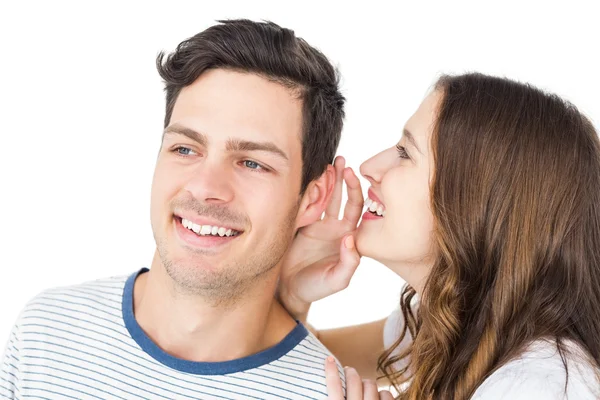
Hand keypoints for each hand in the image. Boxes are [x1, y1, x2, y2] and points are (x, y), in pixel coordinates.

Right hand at [278, 156, 363, 320]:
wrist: (290, 290)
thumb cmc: (317, 287)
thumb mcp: (337, 280)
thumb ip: (349, 263)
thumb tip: (350, 239)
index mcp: (348, 237)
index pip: (356, 208)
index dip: (355, 191)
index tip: (352, 176)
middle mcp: (335, 228)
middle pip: (341, 198)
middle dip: (342, 178)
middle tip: (341, 161)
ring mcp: (318, 225)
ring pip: (323, 198)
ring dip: (326, 180)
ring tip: (326, 163)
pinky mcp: (301, 225)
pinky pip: (306, 205)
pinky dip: (308, 191)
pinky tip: (310, 177)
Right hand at [325, 357, 393, 399]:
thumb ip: (333, 398)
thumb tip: (328, 390)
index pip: (334, 385)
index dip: (330, 370)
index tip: (329, 359)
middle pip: (353, 380)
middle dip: (351, 373)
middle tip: (349, 371)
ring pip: (370, 384)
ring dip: (366, 384)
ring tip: (364, 388)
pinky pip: (386, 393)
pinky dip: (383, 394)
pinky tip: (378, 398)